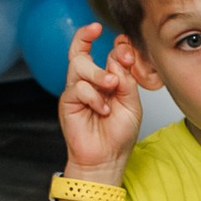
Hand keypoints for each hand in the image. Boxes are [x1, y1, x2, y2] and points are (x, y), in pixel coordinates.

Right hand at [59, 23, 142, 181]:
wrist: (107, 158)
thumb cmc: (119, 135)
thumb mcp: (132, 104)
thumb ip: (127, 80)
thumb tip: (117, 58)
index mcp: (107, 80)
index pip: (105, 53)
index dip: (115, 45)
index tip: (124, 42)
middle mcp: (90, 83)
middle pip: (82, 51)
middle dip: (98, 47)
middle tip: (120, 58)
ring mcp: (77, 91)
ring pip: (78, 65)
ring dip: (98, 72)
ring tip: (111, 85)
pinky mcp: (68, 102)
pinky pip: (77, 87)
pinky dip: (93, 96)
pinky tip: (103, 110)